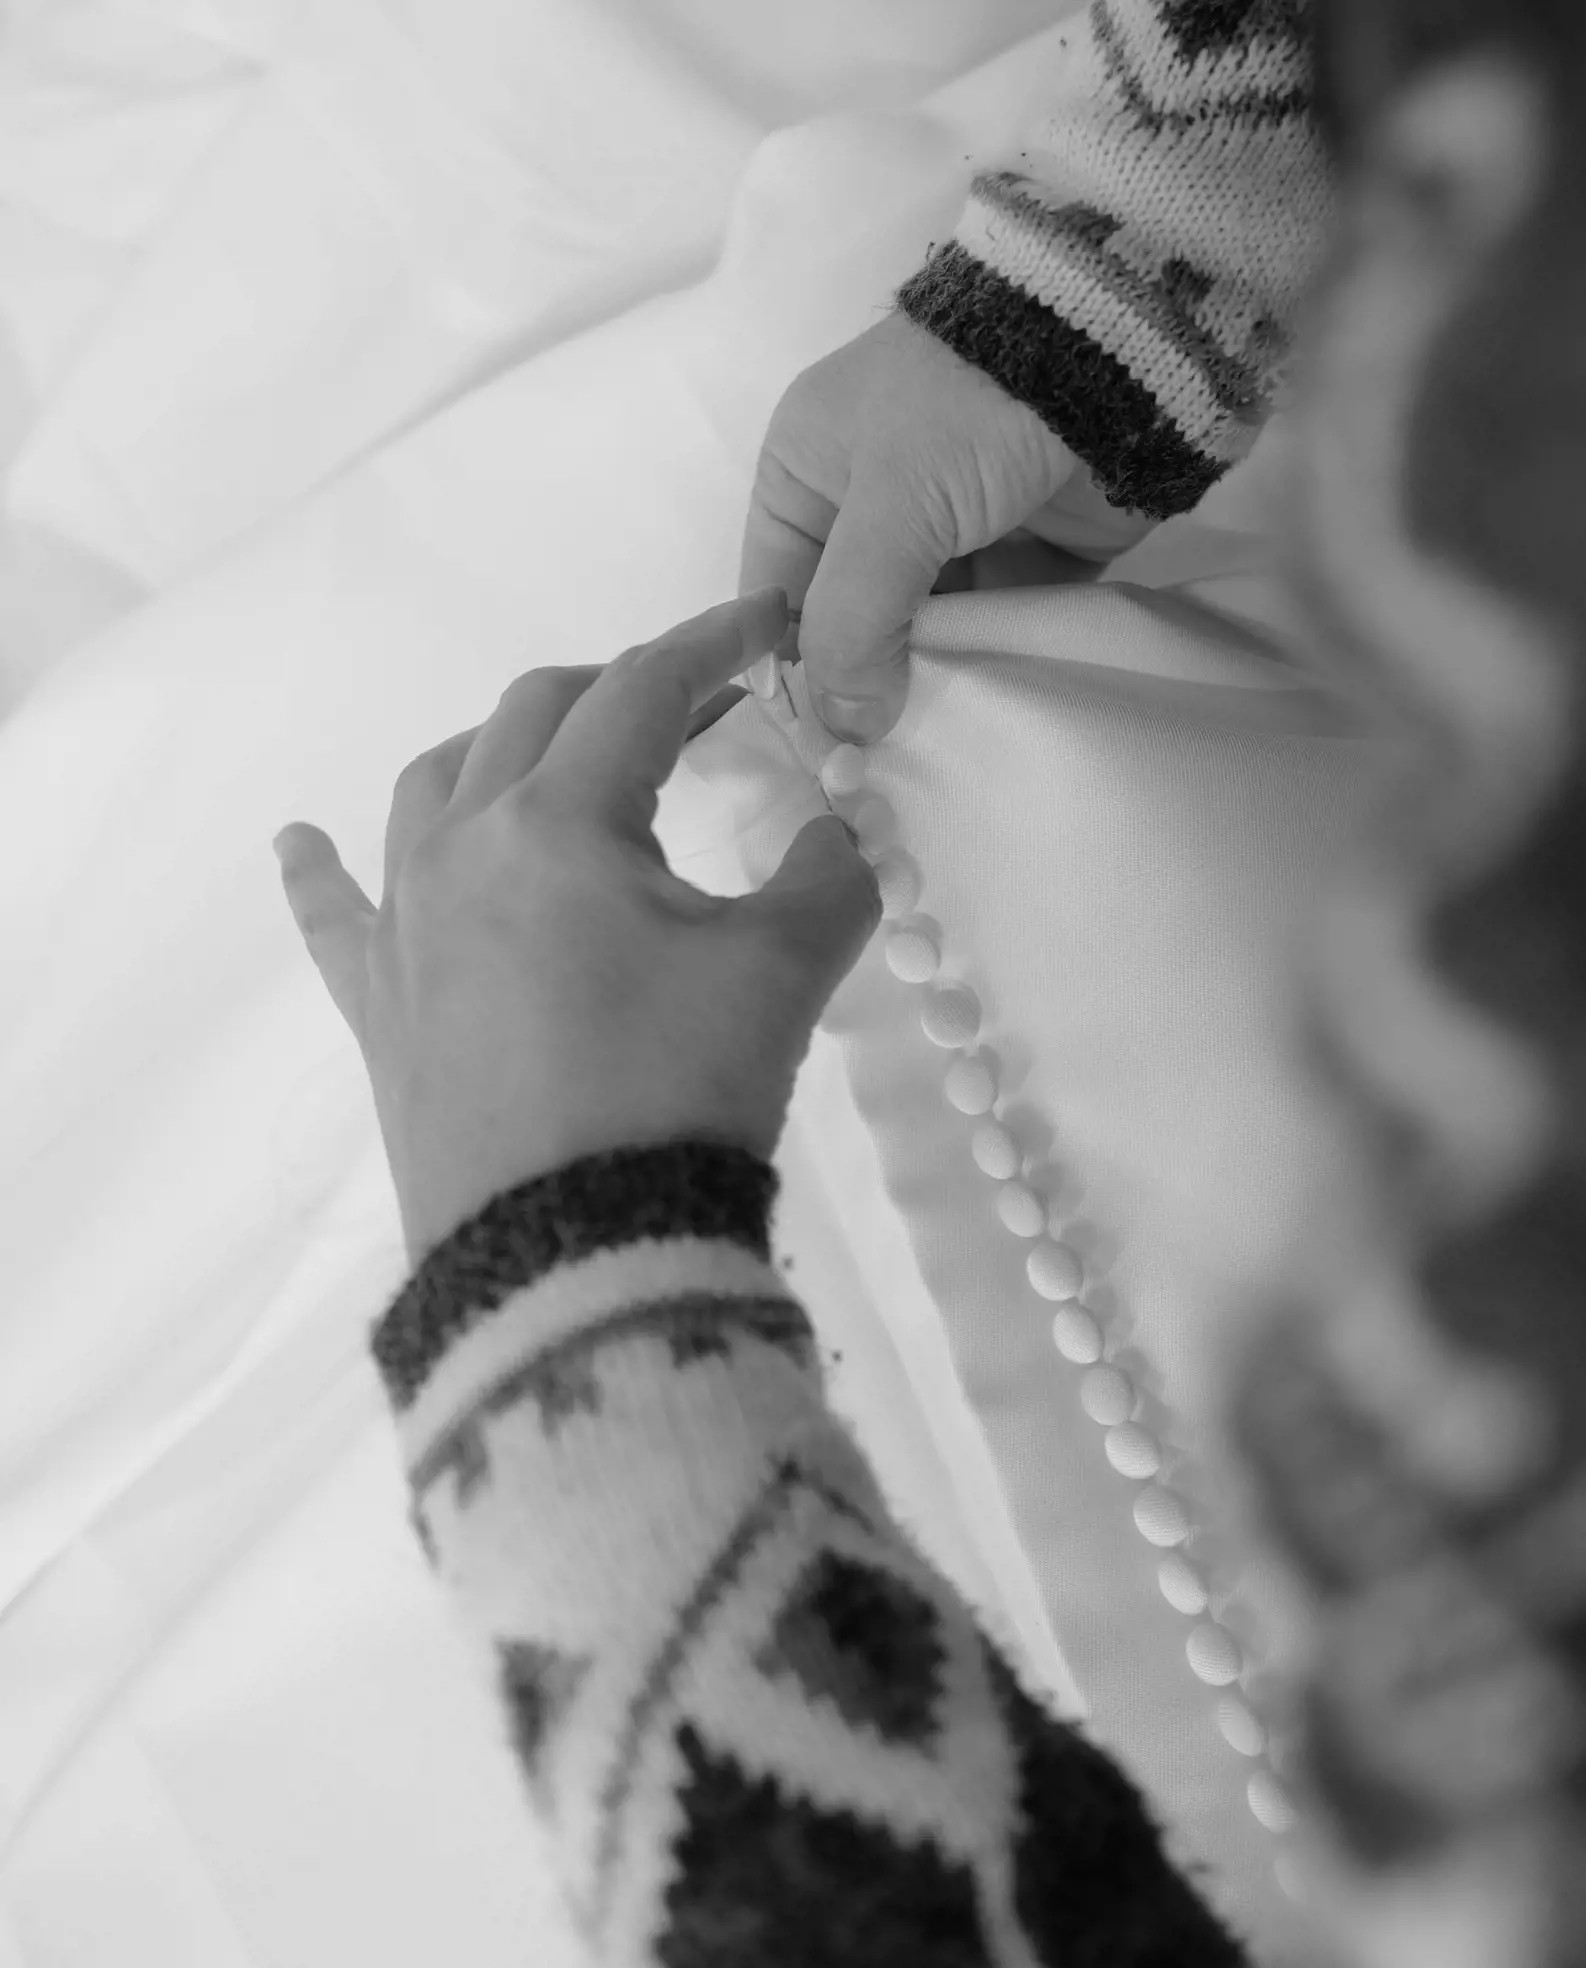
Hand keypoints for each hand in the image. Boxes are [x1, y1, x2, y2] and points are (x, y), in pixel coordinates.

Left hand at [274, 588, 881, 1263]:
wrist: (569, 1257)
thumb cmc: (679, 1096)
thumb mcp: (783, 976)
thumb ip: (829, 881)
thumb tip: (837, 838)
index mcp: (561, 820)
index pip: (641, 691)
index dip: (709, 646)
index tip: (760, 628)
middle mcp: (463, 848)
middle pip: (533, 717)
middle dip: (616, 693)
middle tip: (689, 714)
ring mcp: (406, 926)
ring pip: (433, 786)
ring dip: (500, 749)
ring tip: (553, 761)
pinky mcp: (377, 1007)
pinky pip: (335, 916)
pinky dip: (322, 870)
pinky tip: (299, 841)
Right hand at [738, 309, 1152, 745]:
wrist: (1117, 350)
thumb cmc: (967, 409)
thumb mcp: (889, 508)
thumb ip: (852, 623)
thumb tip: (844, 728)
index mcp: (805, 473)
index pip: (773, 597)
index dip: (789, 674)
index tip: (813, 752)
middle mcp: (868, 506)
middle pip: (849, 627)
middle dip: (864, 690)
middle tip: (875, 768)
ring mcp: (950, 533)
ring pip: (923, 639)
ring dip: (932, 688)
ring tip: (934, 750)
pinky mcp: (1025, 557)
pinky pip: (994, 633)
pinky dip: (992, 668)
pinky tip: (987, 719)